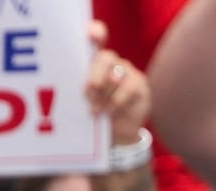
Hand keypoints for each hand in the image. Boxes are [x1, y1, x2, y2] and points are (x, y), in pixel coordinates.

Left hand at [86, 21, 150, 144]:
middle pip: (106, 58)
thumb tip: (74, 90)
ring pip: (116, 76)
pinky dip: (115, 103)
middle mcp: (112, 63)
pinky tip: (107, 113)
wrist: (115, 132)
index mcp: (93, 61)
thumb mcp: (81, 101)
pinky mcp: (140, 85)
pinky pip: (129, 89)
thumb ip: (79, 90)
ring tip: (93, 111)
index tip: (90, 35)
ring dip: (103, 95)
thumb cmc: (92, 112)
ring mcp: (128, 72)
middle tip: (87, 93)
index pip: (97, 38)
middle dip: (95, 75)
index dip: (96, 33)